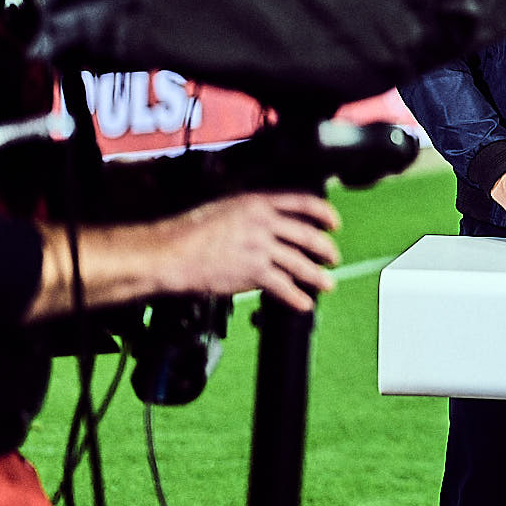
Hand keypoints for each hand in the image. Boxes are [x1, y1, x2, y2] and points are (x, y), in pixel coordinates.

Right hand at [161, 191, 341, 313]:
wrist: (171, 253)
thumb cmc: (189, 231)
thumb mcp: (225, 208)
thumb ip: (250, 214)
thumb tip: (271, 222)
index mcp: (257, 202)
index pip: (302, 202)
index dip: (323, 213)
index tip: (334, 222)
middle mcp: (263, 223)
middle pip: (306, 235)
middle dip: (325, 248)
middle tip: (333, 257)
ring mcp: (260, 247)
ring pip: (299, 262)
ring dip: (317, 276)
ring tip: (327, 283)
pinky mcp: (253, 271)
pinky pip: (283, 285)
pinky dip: (296, 296)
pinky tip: (303, 303)